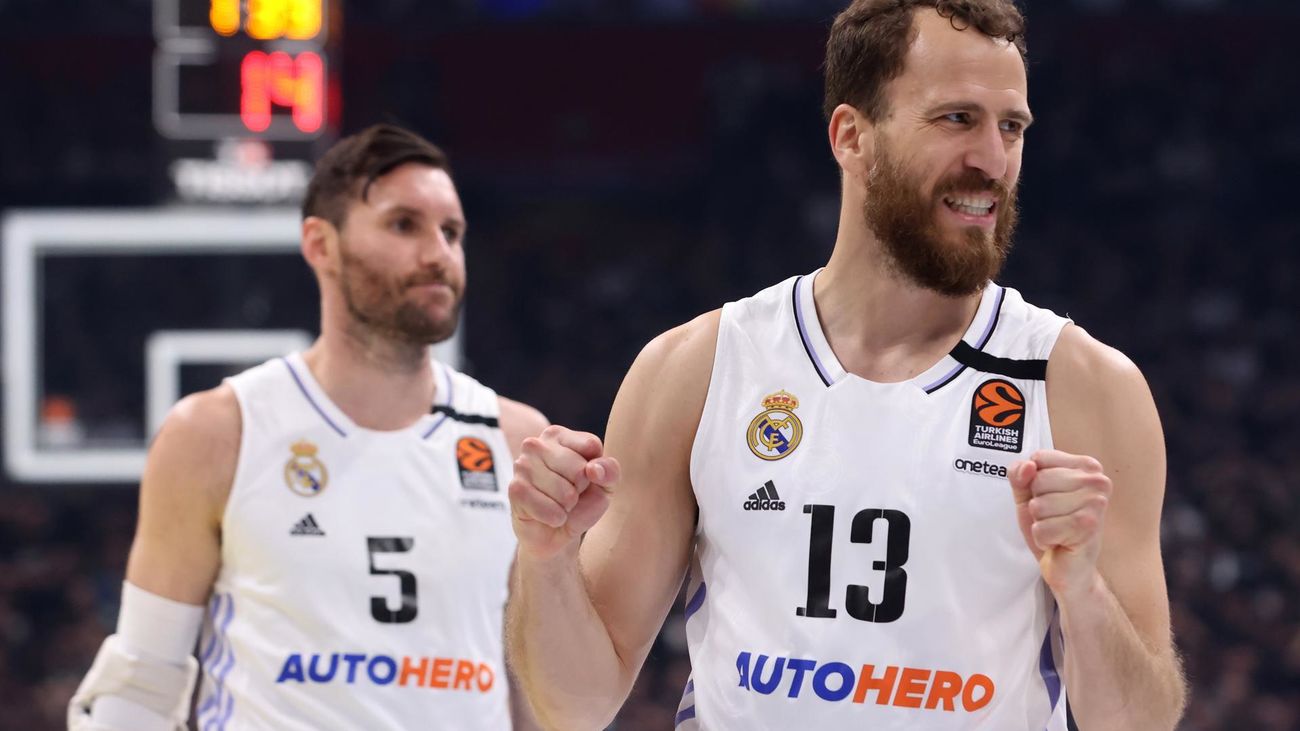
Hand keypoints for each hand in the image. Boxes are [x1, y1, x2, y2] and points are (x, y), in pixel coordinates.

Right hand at [508, 425, 620, 560]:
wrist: (556, 534)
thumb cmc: (581, 503)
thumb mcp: (605, 485)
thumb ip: (610, 471)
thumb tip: (594, 469)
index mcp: (559, 435)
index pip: (591, 446)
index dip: (595, 470)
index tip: (585, 478)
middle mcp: (536, 444)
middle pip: (579, 470)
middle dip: (579, 490)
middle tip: (569, 496)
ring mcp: (522, 466)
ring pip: (565, 492)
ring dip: (567, 507)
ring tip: (557, 505)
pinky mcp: (515, 490)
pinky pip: (549, 509)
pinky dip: (556, 518)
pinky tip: (548, 516)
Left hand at [1009, 450, 1112, 600]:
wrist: (1069, 567)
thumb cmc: (1053, 526)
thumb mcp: (1028, 495)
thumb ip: (1019, 475)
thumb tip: (1027, 466)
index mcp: (1086, 466)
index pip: (1039, 458)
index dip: (1032, 482)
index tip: (1050, 496)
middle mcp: (1097, 481)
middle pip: (1038, 481)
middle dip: (1036, 504)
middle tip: (1055, 517)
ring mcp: (1096, 503)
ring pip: (1039, 506)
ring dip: (1040, 523)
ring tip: (1058, 530)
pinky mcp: (1088, 527)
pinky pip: (1041, 529)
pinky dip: (1043, 539)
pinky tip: (1059, 542)